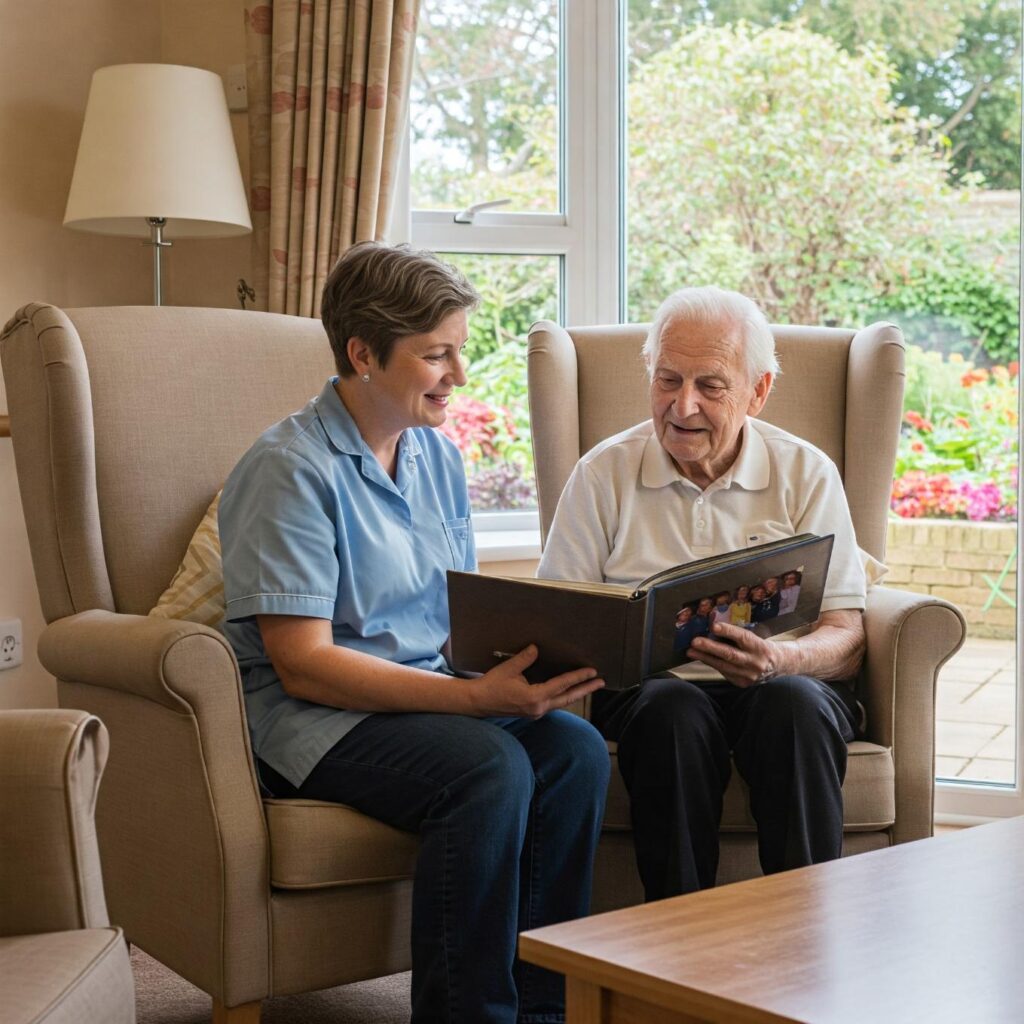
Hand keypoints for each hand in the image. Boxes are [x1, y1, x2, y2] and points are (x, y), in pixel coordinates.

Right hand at [469, 645, 604, 717]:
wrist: (478, 702)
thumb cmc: (492, 685)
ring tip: (590, 686)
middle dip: (585, 689)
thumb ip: (525, 659)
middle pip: (568, 697)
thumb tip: (536, 648)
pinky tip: (569, 690)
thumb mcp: (509, 669)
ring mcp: (536, 712)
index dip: (578, 677)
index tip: (592, 671)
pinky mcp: (532, 712)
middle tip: (601, 682)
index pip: (562, 685)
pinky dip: (564, 696)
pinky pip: (553, 703)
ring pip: (562, 702)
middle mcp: (538, 707)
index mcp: (534, 697)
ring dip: (576, 693)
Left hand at [687, 622, 777, 687]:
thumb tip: (713, 627)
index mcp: (759, 646)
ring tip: (691, 651)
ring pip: (724, 666)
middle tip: (695, 641)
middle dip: (710, 648)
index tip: (714, 626)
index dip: (728, 631)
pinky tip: (702, 658)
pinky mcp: (743, 683)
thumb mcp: (754, 638)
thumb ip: (737, 635)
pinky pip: (724, 673)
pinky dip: (712, 664)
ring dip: (705, 658)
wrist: (778, 665)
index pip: (742, 637)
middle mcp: (755, 661)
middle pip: (730, 654)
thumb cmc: (760, 646)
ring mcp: (749, 674)